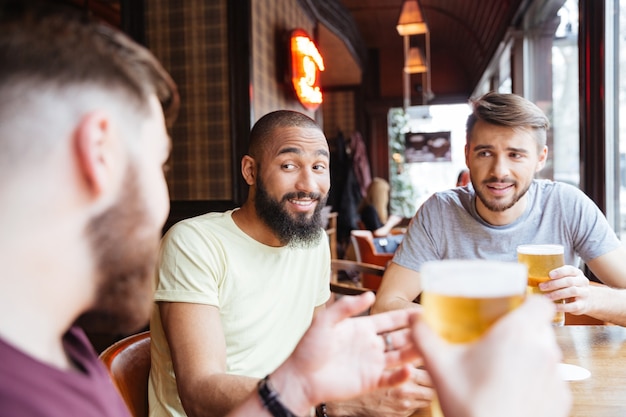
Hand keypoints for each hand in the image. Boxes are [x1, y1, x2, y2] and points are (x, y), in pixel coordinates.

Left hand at [270, 292, 422, 413]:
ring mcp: (372, 364)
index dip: (406, 316)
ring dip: (415, 352)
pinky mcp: (370, 382)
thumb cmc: (308, 348)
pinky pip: (391, 379)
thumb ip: (346, 307)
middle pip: (400, 338)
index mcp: (362, 328)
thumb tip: (370, 294)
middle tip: (437, 328)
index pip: (390, 320)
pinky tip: (411, 370)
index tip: (424, 310)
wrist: (300, 377)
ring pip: (401, 357)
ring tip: (431, 347)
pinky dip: (402, 375)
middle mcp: (370, 345)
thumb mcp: (324, 321)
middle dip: (417, 333)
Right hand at [412, 296, 570, 416]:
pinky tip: (513, 389)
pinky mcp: (560, 399)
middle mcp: (543, 351)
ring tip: (503, 367)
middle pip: (540, 328)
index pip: (540, 303)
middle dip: (522, 330)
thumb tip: (413, 319)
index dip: (527, 302)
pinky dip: (535, 379)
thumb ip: (424, 337)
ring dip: (529, 355)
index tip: (510, 308)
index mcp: (516, 334)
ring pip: (546, 353)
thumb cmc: (470, 405)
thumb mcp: (439, 366)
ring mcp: (555, 377)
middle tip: (497, 339)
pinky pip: (550, 379)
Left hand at [540, 265, 590, 314]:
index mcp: (577, 273)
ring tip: (546, 297)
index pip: (570, 270)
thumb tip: (534, 277)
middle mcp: (582, 282)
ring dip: (557, 294)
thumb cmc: (570, 287)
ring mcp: (584, 293)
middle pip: (569, 281)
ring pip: (572, 291)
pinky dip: (561, 306)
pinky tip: (553, 306)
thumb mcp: (565, 279)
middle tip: (541, 287)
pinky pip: (572, 306)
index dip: (559, 272)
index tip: (549, 275)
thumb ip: (555, 277)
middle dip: (554, 284)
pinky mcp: (583, 305)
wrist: (586, 300)